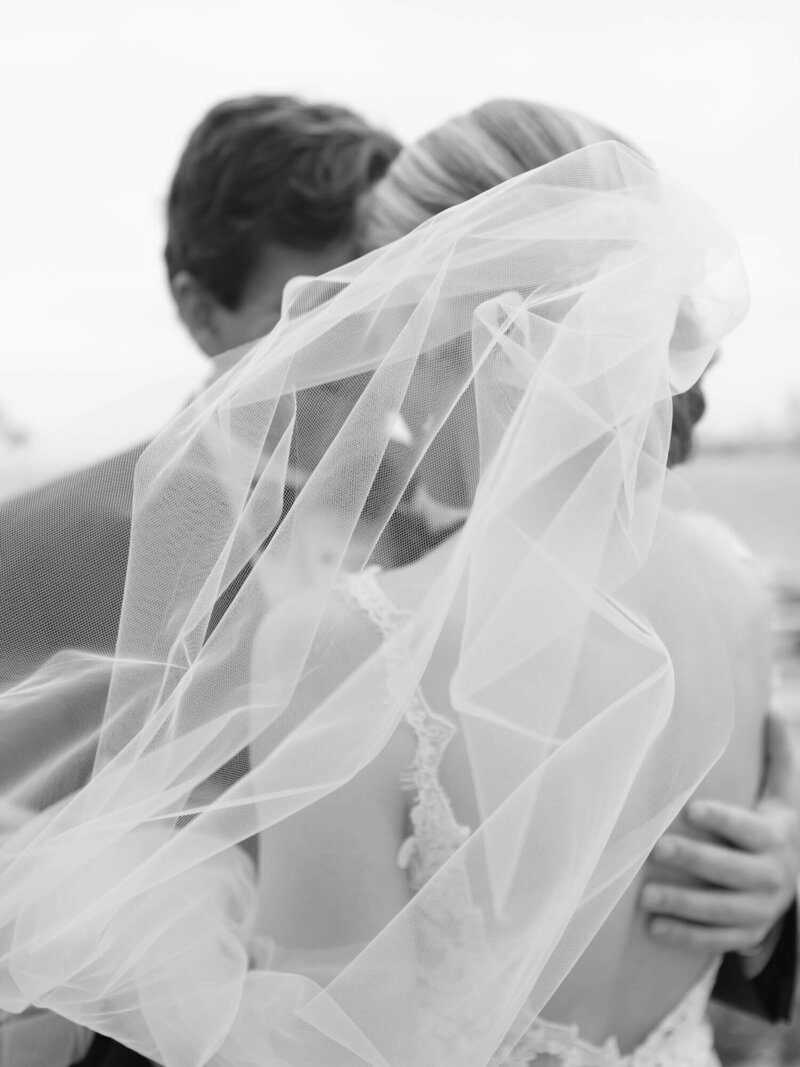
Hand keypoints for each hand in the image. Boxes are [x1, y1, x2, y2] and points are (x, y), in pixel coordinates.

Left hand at [641, 713, 799, 953]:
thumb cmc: (779, 825)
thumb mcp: (785, 792)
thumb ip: (780, 754)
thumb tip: (773, 708)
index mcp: (775, 838)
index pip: (747, 829)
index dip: (722, 820)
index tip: (690, 809)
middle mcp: (771, 877)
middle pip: (729, 870)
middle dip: (693, 860)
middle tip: (655, 850)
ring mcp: (760, 910)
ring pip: (720, 910)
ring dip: (682, 904)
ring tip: (645, 896)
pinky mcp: (747, 933)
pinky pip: (717, 939)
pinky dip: (687, 937)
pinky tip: (654, 928)